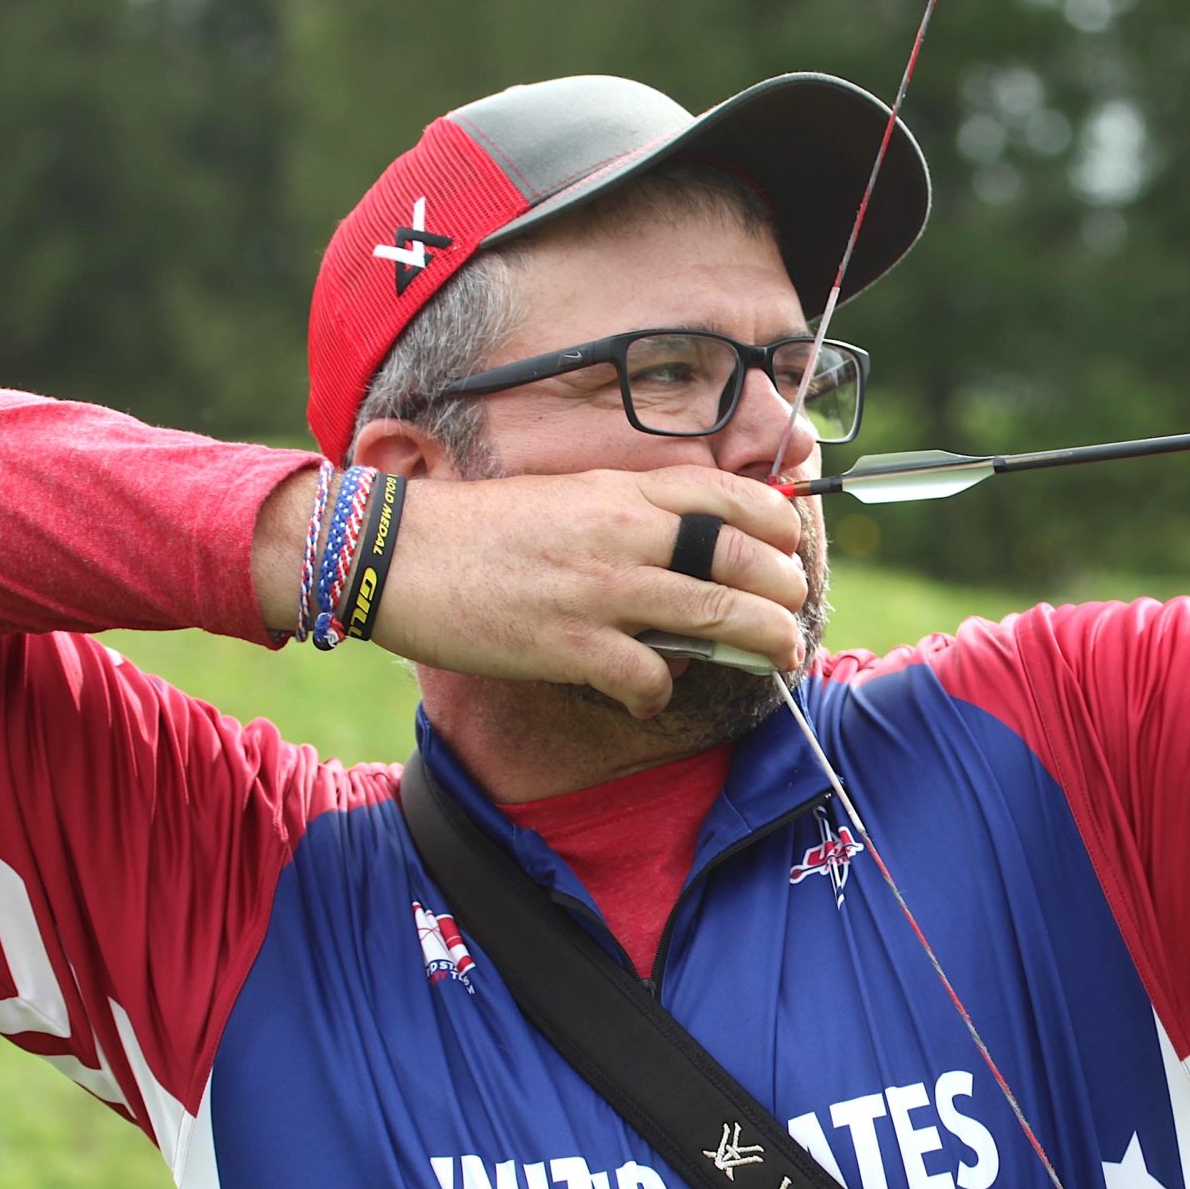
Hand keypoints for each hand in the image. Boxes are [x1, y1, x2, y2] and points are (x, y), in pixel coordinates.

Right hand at [259, 463, 808, 717]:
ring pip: (719, 617)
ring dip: (763, 643)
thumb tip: (685, 538)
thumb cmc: (480, 528)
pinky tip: (649, 697)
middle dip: (784, 590)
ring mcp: (602, 591)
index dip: (777, 523)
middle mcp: (625, 534)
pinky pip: (650, 678)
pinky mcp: (571, 646)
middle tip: (792, 613)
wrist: (397, 552)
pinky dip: (661, 695)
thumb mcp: (569, 496)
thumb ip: (629, 512)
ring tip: (778, 659)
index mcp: (624, 491)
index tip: (787, 547)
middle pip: (743, 557)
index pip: (733, 495)